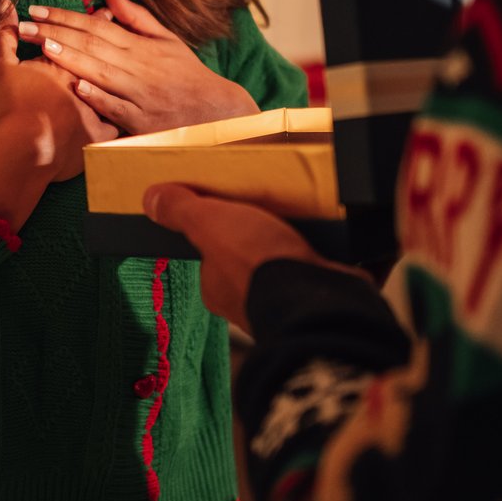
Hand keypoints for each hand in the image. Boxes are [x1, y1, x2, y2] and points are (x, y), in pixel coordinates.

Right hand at [0, 1, 117, 231]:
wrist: (23, 149)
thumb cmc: (10, 107)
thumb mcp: (1, 68)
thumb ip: (4, 37)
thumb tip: (2, 4)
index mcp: (65, 65)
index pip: (85, 36)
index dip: (94, 21)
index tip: (106, 10)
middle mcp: (85, 82)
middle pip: (104, 57)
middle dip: (113, 44)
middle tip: (124, 31)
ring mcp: (95, 109)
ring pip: (113, 89)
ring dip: (117, 76)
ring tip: (124, 66)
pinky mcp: (98, 136)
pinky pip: (113, 125)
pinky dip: (116, 117)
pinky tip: (121, 113)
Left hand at [18, 0, 258, 135]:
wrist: (215, 113)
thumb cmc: (186, 75)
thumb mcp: (166, 40)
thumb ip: (136, 16)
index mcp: (140, 46)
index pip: (96, 26)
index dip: (65, 17)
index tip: (37, 10)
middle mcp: (137, 67)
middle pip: (91, 46)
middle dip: (55, 34)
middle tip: (23, 26)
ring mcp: (139, 94)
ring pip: (100, 73)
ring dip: (70, 59)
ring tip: (41, 47)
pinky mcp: (141, 121)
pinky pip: (117, 107)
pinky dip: (98, 97)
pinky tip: (76, 87)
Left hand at [142, 183, 367, 331]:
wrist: (318, 299)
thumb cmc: (258, 267)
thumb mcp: (210, 224)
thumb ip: (182, 212)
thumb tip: (151, 199)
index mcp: (221, 287)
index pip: (213, 255)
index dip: (222, 231)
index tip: (236, 207)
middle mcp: (254, 300)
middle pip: (258, 259)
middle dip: (270, 236)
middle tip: (281, 205)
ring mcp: (294, 301)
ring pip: (298, 267)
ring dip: (307, 245)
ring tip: (317, 215)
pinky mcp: (332, 299)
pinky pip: (338, 274)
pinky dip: (346, 258)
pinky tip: (350, 237)